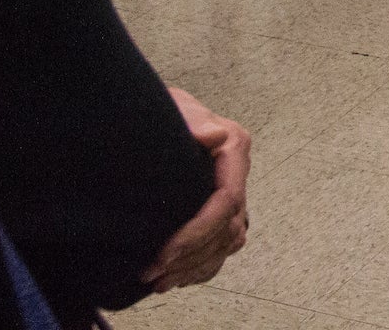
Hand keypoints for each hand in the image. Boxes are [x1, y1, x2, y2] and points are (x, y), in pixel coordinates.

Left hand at [143, 87, 250, 290]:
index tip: (164, 252)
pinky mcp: (220, 207)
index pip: (227, 201)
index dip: (197, 231)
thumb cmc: (166, 109)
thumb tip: (212, 134)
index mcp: (234, 149)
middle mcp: (237, 173)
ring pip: (229, 242)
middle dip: (191, 256)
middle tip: (151, 273)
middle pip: (228, 228)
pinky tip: (178, 277)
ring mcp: (231, 192)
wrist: (157, 112)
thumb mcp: (176, 107)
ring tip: (159, 282)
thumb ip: (193, 120)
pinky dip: (204, 266)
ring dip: (196, 266)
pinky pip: (224, 246)